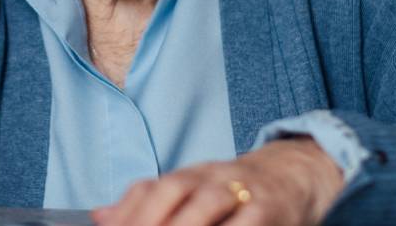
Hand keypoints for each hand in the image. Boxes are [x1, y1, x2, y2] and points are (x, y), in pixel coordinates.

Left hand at [89, 137, 344, 225]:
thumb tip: (101, 216)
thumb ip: (150, 202)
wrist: (295, 175)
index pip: (151, 188)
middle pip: (175, 189)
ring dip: (185, 225)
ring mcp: (242, 192)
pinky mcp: (270, 210)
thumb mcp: (192, 190)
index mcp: (190, 175)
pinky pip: (246, 222)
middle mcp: (213, 178)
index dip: (129, 212)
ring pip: (208, 204)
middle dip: (150, 218)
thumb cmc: (234, 193)